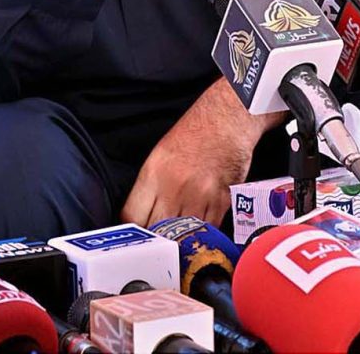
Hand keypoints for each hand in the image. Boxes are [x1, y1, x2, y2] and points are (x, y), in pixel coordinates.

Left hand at [120, 77, 283, 227]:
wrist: (227, 119)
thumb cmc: (196, 131)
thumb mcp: (161, 153)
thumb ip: (151, 185)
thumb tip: (143, 214)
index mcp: (154, 172)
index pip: (133, 216)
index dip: (134, 228)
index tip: (138, 231)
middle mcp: (174, 187)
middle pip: (156, 231)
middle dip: (155, 238)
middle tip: (157, 240)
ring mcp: (199, 196)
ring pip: (183, 235)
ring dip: (180, 240)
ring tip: (178, 239)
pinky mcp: (221, 202)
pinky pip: (208, 230)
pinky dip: (202, 233)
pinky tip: (200, 228)